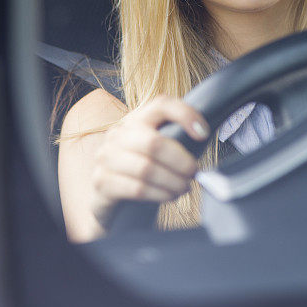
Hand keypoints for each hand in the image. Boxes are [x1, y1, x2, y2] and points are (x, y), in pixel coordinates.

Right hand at [90, 95, 206, 226]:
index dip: (185, 115)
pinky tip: (169, 196)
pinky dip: (160, 194)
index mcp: (136, 119)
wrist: (113, 202)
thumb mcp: (158, 150)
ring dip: (173, 182)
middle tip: (193, 173)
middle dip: (181, 161)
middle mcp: (118, 134)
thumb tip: (205, 137)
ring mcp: (106, 157)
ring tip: (184, 187)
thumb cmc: (144, 172)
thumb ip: (177, 140)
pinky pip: (137, 189)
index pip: (161, 104)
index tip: (204, 134)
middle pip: (154, 143)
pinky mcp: (101, 182)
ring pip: (146, 169)